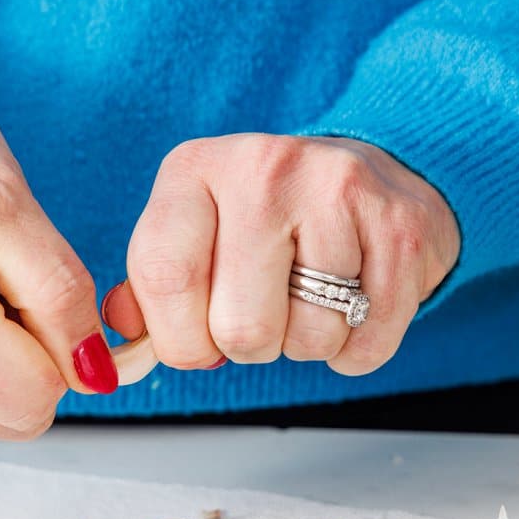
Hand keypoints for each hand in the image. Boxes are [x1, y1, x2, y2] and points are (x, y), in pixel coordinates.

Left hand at [103, 134, 459, 375]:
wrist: (374, 175)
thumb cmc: (267, 221)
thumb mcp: (193, 233)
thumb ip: (148, 288)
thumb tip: (118, 341)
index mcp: (192, 170)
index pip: (165, 280)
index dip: (179, 340)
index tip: (195, 342)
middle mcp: (263, 168)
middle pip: (241, 327)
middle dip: (248, 347)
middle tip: (263, 315)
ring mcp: (338, 190)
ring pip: (309, 339)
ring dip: (306, 344)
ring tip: (310, 298)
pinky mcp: (401, 226)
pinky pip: (367, 343)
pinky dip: (356, 350)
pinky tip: (353, 305)